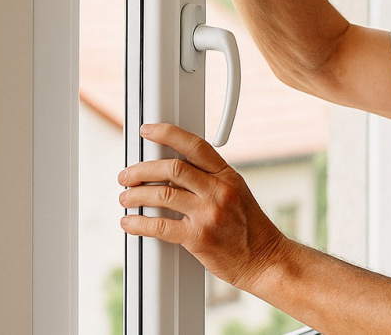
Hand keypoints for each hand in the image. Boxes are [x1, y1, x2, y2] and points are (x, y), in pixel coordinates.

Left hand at [119, 123, 293, 290]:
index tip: (147, 131)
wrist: (265, 259)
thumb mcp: (237, 193)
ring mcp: (209, 214)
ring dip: (136, 195)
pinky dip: (139, 224)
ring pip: (162, 194)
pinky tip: (130, 223)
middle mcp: (219, 191)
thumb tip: (174, 170)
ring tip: (126, 198)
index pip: (195, 146)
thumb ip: (210, 180)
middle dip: (142, 169)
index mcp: (227, 176)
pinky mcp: (198, 238)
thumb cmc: (250, 228)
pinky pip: (160, 226)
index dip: (167, 134)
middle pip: (172, 168)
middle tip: (127, 175)